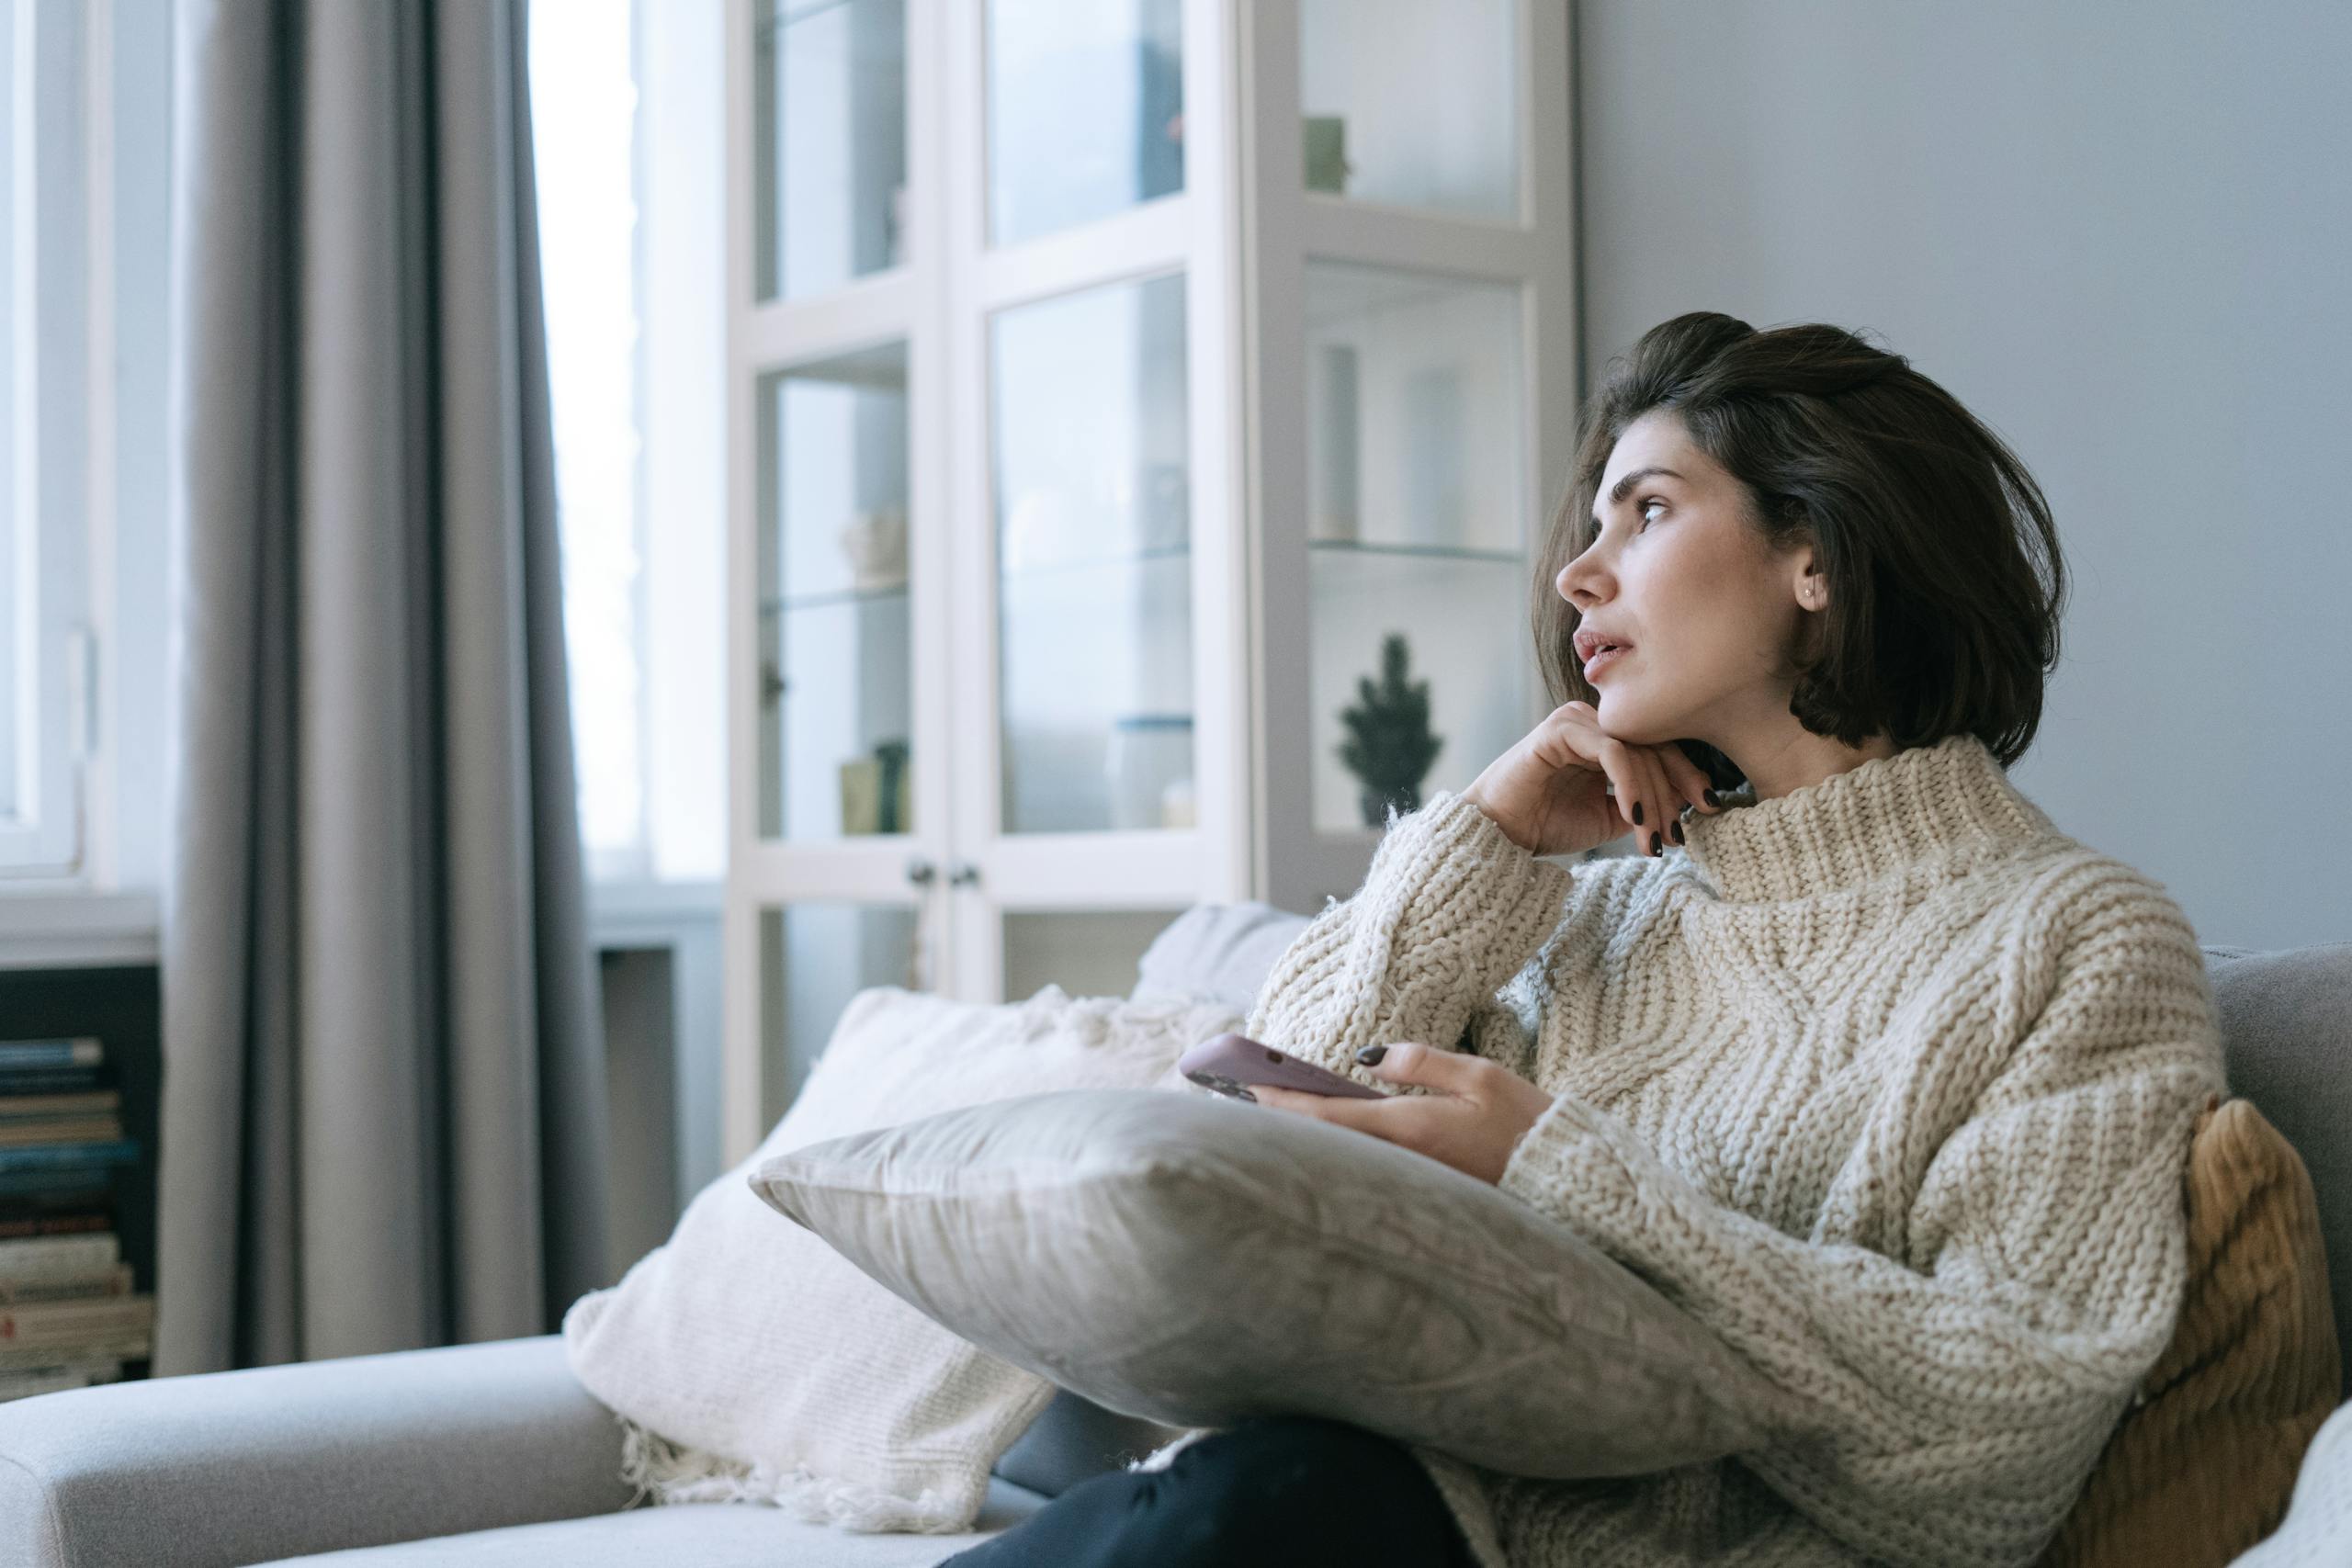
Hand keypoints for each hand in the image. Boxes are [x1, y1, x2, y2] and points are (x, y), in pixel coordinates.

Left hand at [1250, 1041, 1555, 1185]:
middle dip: (1280, 1118)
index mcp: (1412, 1129)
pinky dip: (1334, 1147)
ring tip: (1265, 1110)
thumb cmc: (1527, 1122)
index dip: (1283, 1101)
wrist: (1566, 1177)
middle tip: (1234, 1097)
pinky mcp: (1423, 1190)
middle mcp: (1404, 1161)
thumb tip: (1365, 1055)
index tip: (1245, 1085)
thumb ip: (1420, 1063)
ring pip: (1341, 1157)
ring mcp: (1412, 1181)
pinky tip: (1320, 1133)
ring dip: (1304, 1133)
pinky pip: (1365, 1167)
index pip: (1329, 1115)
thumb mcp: (1480, 1076)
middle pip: (1324, 1140)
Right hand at [1459, 701, 1724, 858]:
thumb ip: (1645, 803)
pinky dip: (1629, 785)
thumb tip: (1690, 802)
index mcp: (1605, 737)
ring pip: (1637, 750)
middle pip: (1654, 746)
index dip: (1688, 776)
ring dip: (1652, 797)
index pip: (1659, 746)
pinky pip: (1612, 752)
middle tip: (1676, 835)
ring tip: (1653, 837)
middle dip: (1674, 793)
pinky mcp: (1560, 730)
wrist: (1498, 836)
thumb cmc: (1546, 825)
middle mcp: (1593, 722)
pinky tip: (1634, 816)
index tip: (1710, 807)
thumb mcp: (1610, 817)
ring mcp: (1576, 721)